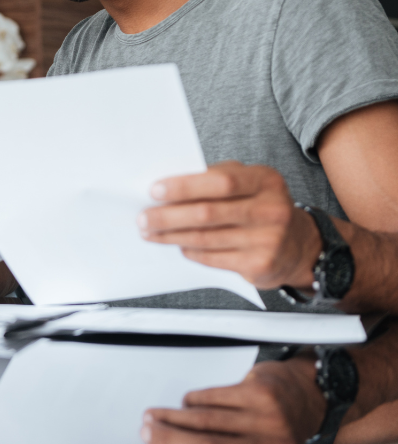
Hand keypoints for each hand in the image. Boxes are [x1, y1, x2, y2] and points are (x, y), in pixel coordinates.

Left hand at [139, 162, 321, 288]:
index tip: (155, 191)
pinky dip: (190, 251)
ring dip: (171, 236)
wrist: (301, 245)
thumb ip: (215, 179)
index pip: (221, 181)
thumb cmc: (262, 206)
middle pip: (208, 213)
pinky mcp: (260, 265)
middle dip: (168, 216)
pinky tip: (178, 245)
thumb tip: (168, 186)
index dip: (185, 186)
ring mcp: (268, 240)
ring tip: (150, 232)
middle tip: (143, 217)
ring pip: (205, 238)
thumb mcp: (249, 183)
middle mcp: (271, 210)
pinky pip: (213, 258)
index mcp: (266, 181)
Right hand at [142, 357, 324, 443]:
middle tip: (147, 432)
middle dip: (170, 439)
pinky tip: (187, 402)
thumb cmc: (278, 434)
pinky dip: (194, 400)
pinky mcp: (261, 393)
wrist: (312, 399)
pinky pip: (214, 396)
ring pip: (206, 420)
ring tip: (154, 416)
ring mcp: (267, 420)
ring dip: (173, 418)